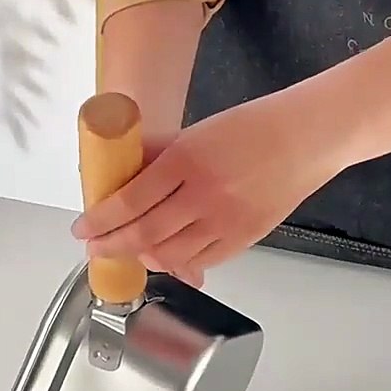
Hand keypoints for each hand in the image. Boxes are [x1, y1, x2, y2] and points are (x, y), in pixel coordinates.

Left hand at [72, 91, 344, 285]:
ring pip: (170, 255)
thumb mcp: (198, 132)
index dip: (100, 221)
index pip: (129, 200)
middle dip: (111, 246)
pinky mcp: (244, 239)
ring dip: (142, 258)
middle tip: (94, 249)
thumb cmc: (254, 127)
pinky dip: (177, 264)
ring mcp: (225, 221)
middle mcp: (203, 195)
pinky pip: (201, 262)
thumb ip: (160, 157)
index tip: (82, 229)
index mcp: (186, 160)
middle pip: (144, 234)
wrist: (308, 137)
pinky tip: (164, 257)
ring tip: (128, 251)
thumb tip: (125, 176)